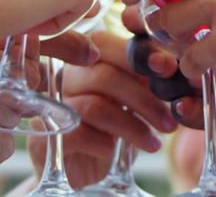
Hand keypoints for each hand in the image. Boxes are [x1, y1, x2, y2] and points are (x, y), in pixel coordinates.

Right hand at [27, 32, 176, 188]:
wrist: (84, 170)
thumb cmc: (112, 129)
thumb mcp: (133, 102)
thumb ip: (146, 80)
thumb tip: (171, 65)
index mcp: (83, 59)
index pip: (106, 43)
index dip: (139, 54)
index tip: (168, 69)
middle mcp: (64, 76)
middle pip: (104, 74)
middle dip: (144, 99)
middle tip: (169, 122)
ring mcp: (52, 107)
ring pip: (96, 106)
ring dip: (133, 126)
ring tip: (154, 142)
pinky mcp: (44, 138)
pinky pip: (78, 134)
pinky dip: (105, 144)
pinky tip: (116, 153)